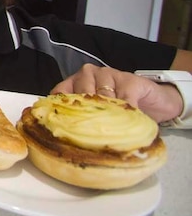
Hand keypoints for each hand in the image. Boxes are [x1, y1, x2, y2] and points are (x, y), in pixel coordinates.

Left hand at [51, 63, 183, 123]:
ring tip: (110, 131)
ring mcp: (108, 74)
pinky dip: (125, 112)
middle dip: (85, 116)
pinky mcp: (129, 80)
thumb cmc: (120, 108)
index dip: (60, 111)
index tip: (60, 129)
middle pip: (80, 95)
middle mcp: (88, 74)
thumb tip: (63, 141)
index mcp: (74, 82)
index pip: (59, 93)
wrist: (156, 101)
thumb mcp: (97, 114)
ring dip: (106, 115)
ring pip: (101, 96)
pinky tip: (127, 122)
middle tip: (90, 135)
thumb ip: (81, 119)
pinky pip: (124, 98)